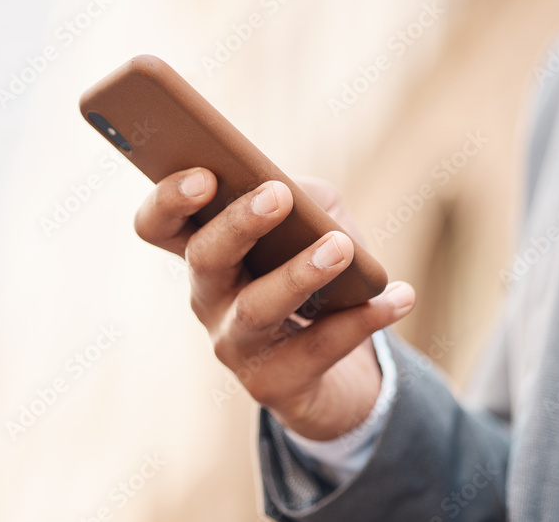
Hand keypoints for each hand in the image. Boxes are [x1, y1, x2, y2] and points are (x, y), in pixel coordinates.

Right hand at [134, 167, 415, 439]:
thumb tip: (302, 200)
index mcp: (206, 250)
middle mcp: (208, 298)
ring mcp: (235, 345)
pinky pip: (318, 349)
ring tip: (339, 247)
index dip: (169, 199)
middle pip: (204, 258)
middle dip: (238, 224)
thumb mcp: (311, 223)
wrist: (337, 364)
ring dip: (299, 274)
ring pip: (255, 309)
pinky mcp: (273, 384)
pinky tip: (400, 296)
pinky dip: (363, 319)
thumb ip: (304, 198)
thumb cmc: (314, 271)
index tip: (205, 174)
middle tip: (278, 194)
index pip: (158, 224)